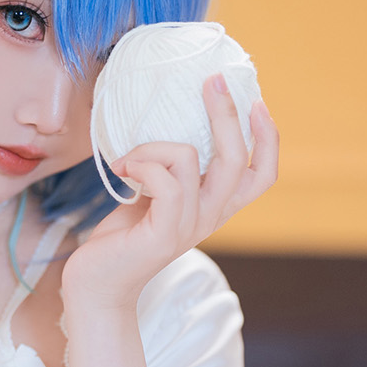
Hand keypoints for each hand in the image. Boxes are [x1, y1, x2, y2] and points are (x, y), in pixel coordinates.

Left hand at [64, 74, 278, 310]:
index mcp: (215, 206)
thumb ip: (171, 169)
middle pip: (239, 159)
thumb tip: (168, 120)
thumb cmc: (122, 237)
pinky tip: (122, 172)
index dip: (268, 138)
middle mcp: (211, 217)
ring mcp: (189, 226)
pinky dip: (141, 164)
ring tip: (128, 161)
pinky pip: (165, 181)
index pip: (263, 175)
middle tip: (210, 81)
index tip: (256, 102)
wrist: (97, 285)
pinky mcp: (164, 234)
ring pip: (190, 158)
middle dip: (227, 113)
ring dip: (152, 146)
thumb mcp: (155, 195)